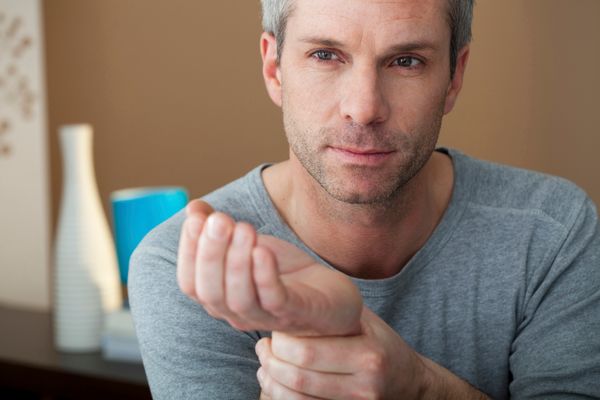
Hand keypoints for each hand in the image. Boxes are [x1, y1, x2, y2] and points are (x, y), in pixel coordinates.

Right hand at [177, 199, 362, 335]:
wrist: (331, 296)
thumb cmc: (286, 272)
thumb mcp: (250, 246)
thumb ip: (220, 230)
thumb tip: (194, 208)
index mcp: (220, 298)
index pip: (190, 283)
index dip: (188, 251)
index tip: (195, 219)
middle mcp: (236, 313)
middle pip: (210, 291)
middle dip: (211, 254)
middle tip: (219, 220)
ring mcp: (266, 317)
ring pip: (239, 299)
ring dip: (237, 262)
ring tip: (243, 228)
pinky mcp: (295, 314)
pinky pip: (275, 300)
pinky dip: (265, 276)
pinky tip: (263, 250)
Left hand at [255, 307, 428, 399]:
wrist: (410, 381)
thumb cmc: (380, 343)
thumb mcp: (364, 321)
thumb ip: (333, 313)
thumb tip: (288, 297)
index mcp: (367, 355)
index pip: (307, 352)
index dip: (281, 342)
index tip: (275, 329)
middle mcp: (363, 385)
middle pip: (299, 377)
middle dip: (271, 361)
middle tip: (263, 346)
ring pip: (296, 399)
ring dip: (271, 382)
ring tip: (265, 363)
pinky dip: (281, 397)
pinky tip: (274, 381)